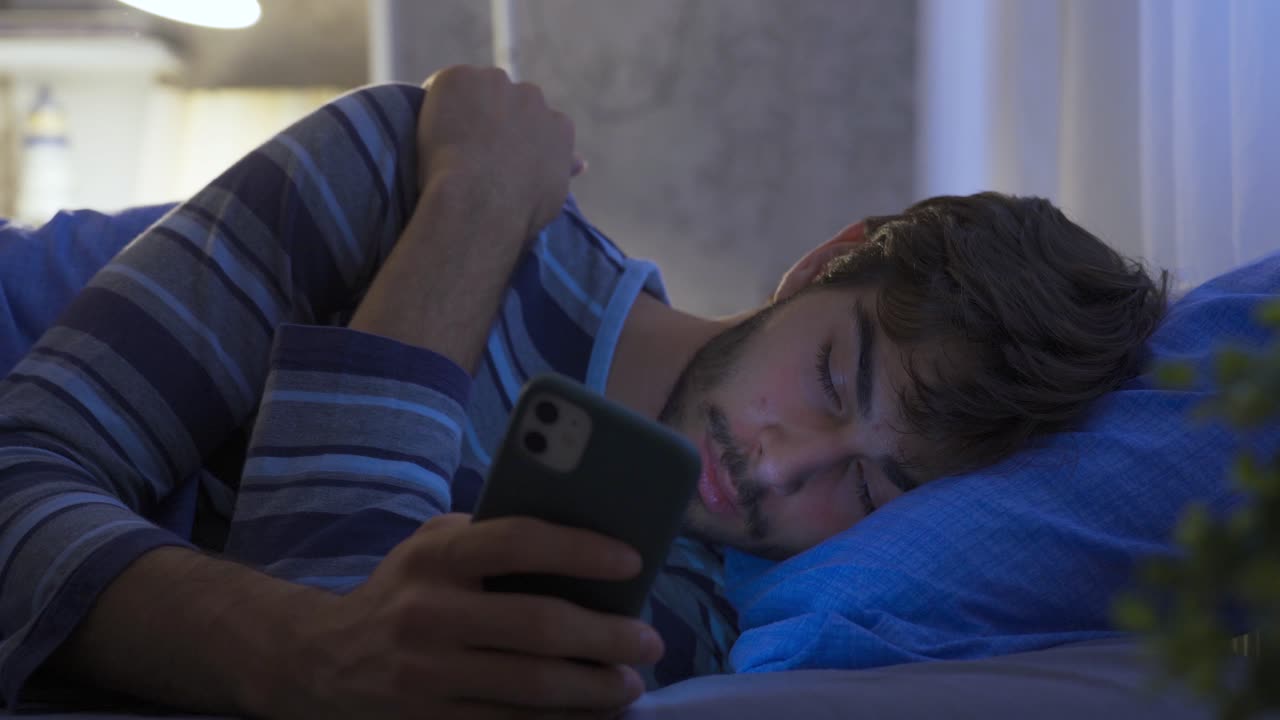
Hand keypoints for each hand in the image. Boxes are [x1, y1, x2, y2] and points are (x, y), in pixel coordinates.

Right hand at [272, 514, 663, 718]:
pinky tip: (588, 715)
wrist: (322, 659)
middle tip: (649, 642)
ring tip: (628, 685)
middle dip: (606, 638)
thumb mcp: (431, 546)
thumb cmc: (403, 591)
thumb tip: (584, 544)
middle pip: (536, 627)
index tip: (632, 561)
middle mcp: (428, 613)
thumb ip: (491, 539)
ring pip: (529, 688)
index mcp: (436, 556)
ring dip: (592, 690)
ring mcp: (426, 675)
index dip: (580, 550)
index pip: (517, 542)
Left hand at [418, 65, 578, 239]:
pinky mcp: (460, 79)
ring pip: (478, 89)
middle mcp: (533, 97)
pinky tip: (427, 130)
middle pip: (510, 100)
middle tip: (472, 148)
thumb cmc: (518, 211)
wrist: (478, 200)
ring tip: (447, 141)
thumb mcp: (552, 195)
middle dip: (494, 118)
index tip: (502, 156)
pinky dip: (433, 103)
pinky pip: (443, 86)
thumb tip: (579, 162)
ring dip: (466, 107)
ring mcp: (495, 84)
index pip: (540, 124)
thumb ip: (562, 170)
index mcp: (559, 126)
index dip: (518, 139)